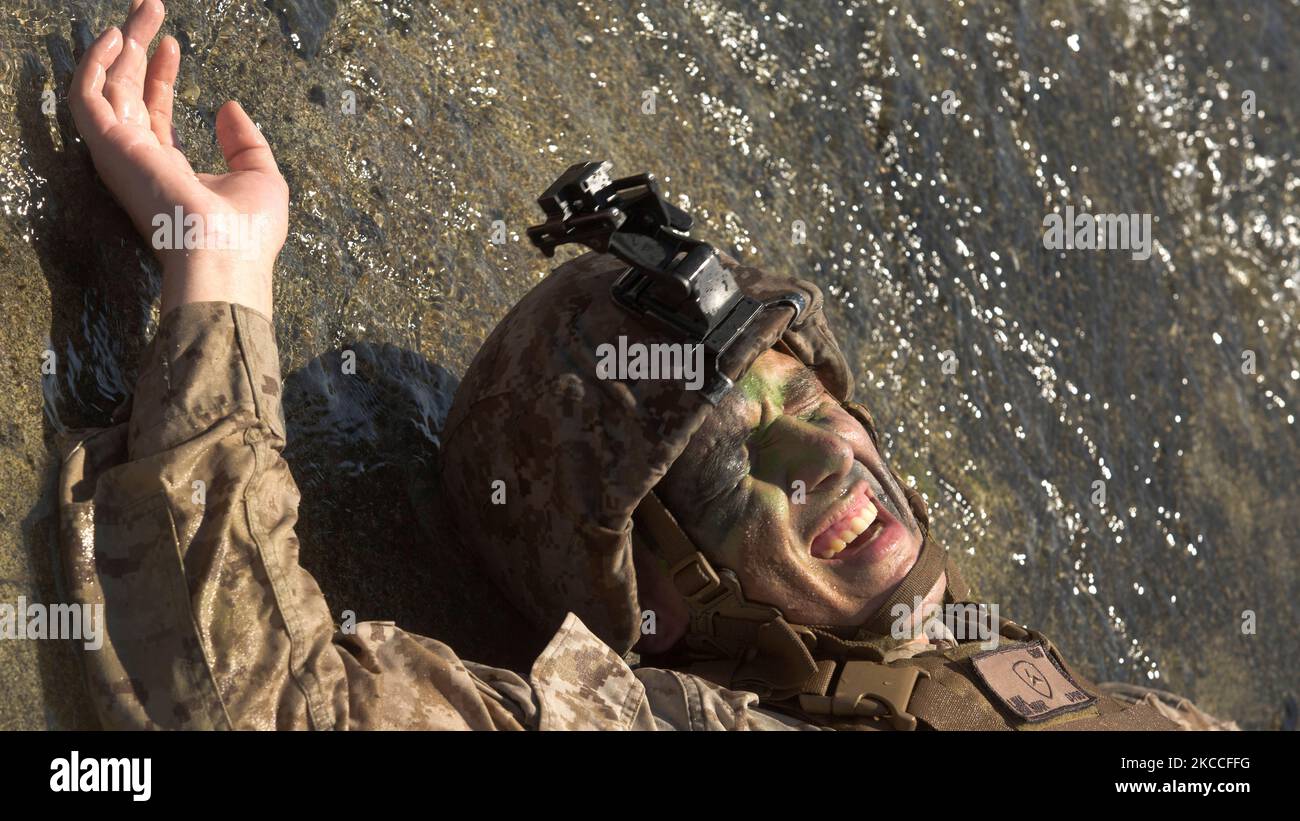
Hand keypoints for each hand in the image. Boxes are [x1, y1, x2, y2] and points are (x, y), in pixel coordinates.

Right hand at [70, 0, 287, 317]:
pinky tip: (117, 38)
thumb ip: (245, 143)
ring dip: (122, 47)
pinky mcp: (111, 149)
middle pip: (130, 93)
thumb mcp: (261, 177)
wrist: (227, 257)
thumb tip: (228, 108)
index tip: (175, 44)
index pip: (157, 113)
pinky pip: (89, 99)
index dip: (163, 76)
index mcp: (171, 170)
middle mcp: (141, 162)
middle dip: (138, 49)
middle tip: (151, 9)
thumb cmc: (248, 231)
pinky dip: (96, 66)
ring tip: (142, 11)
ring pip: (109, 88)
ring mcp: (124, 156)